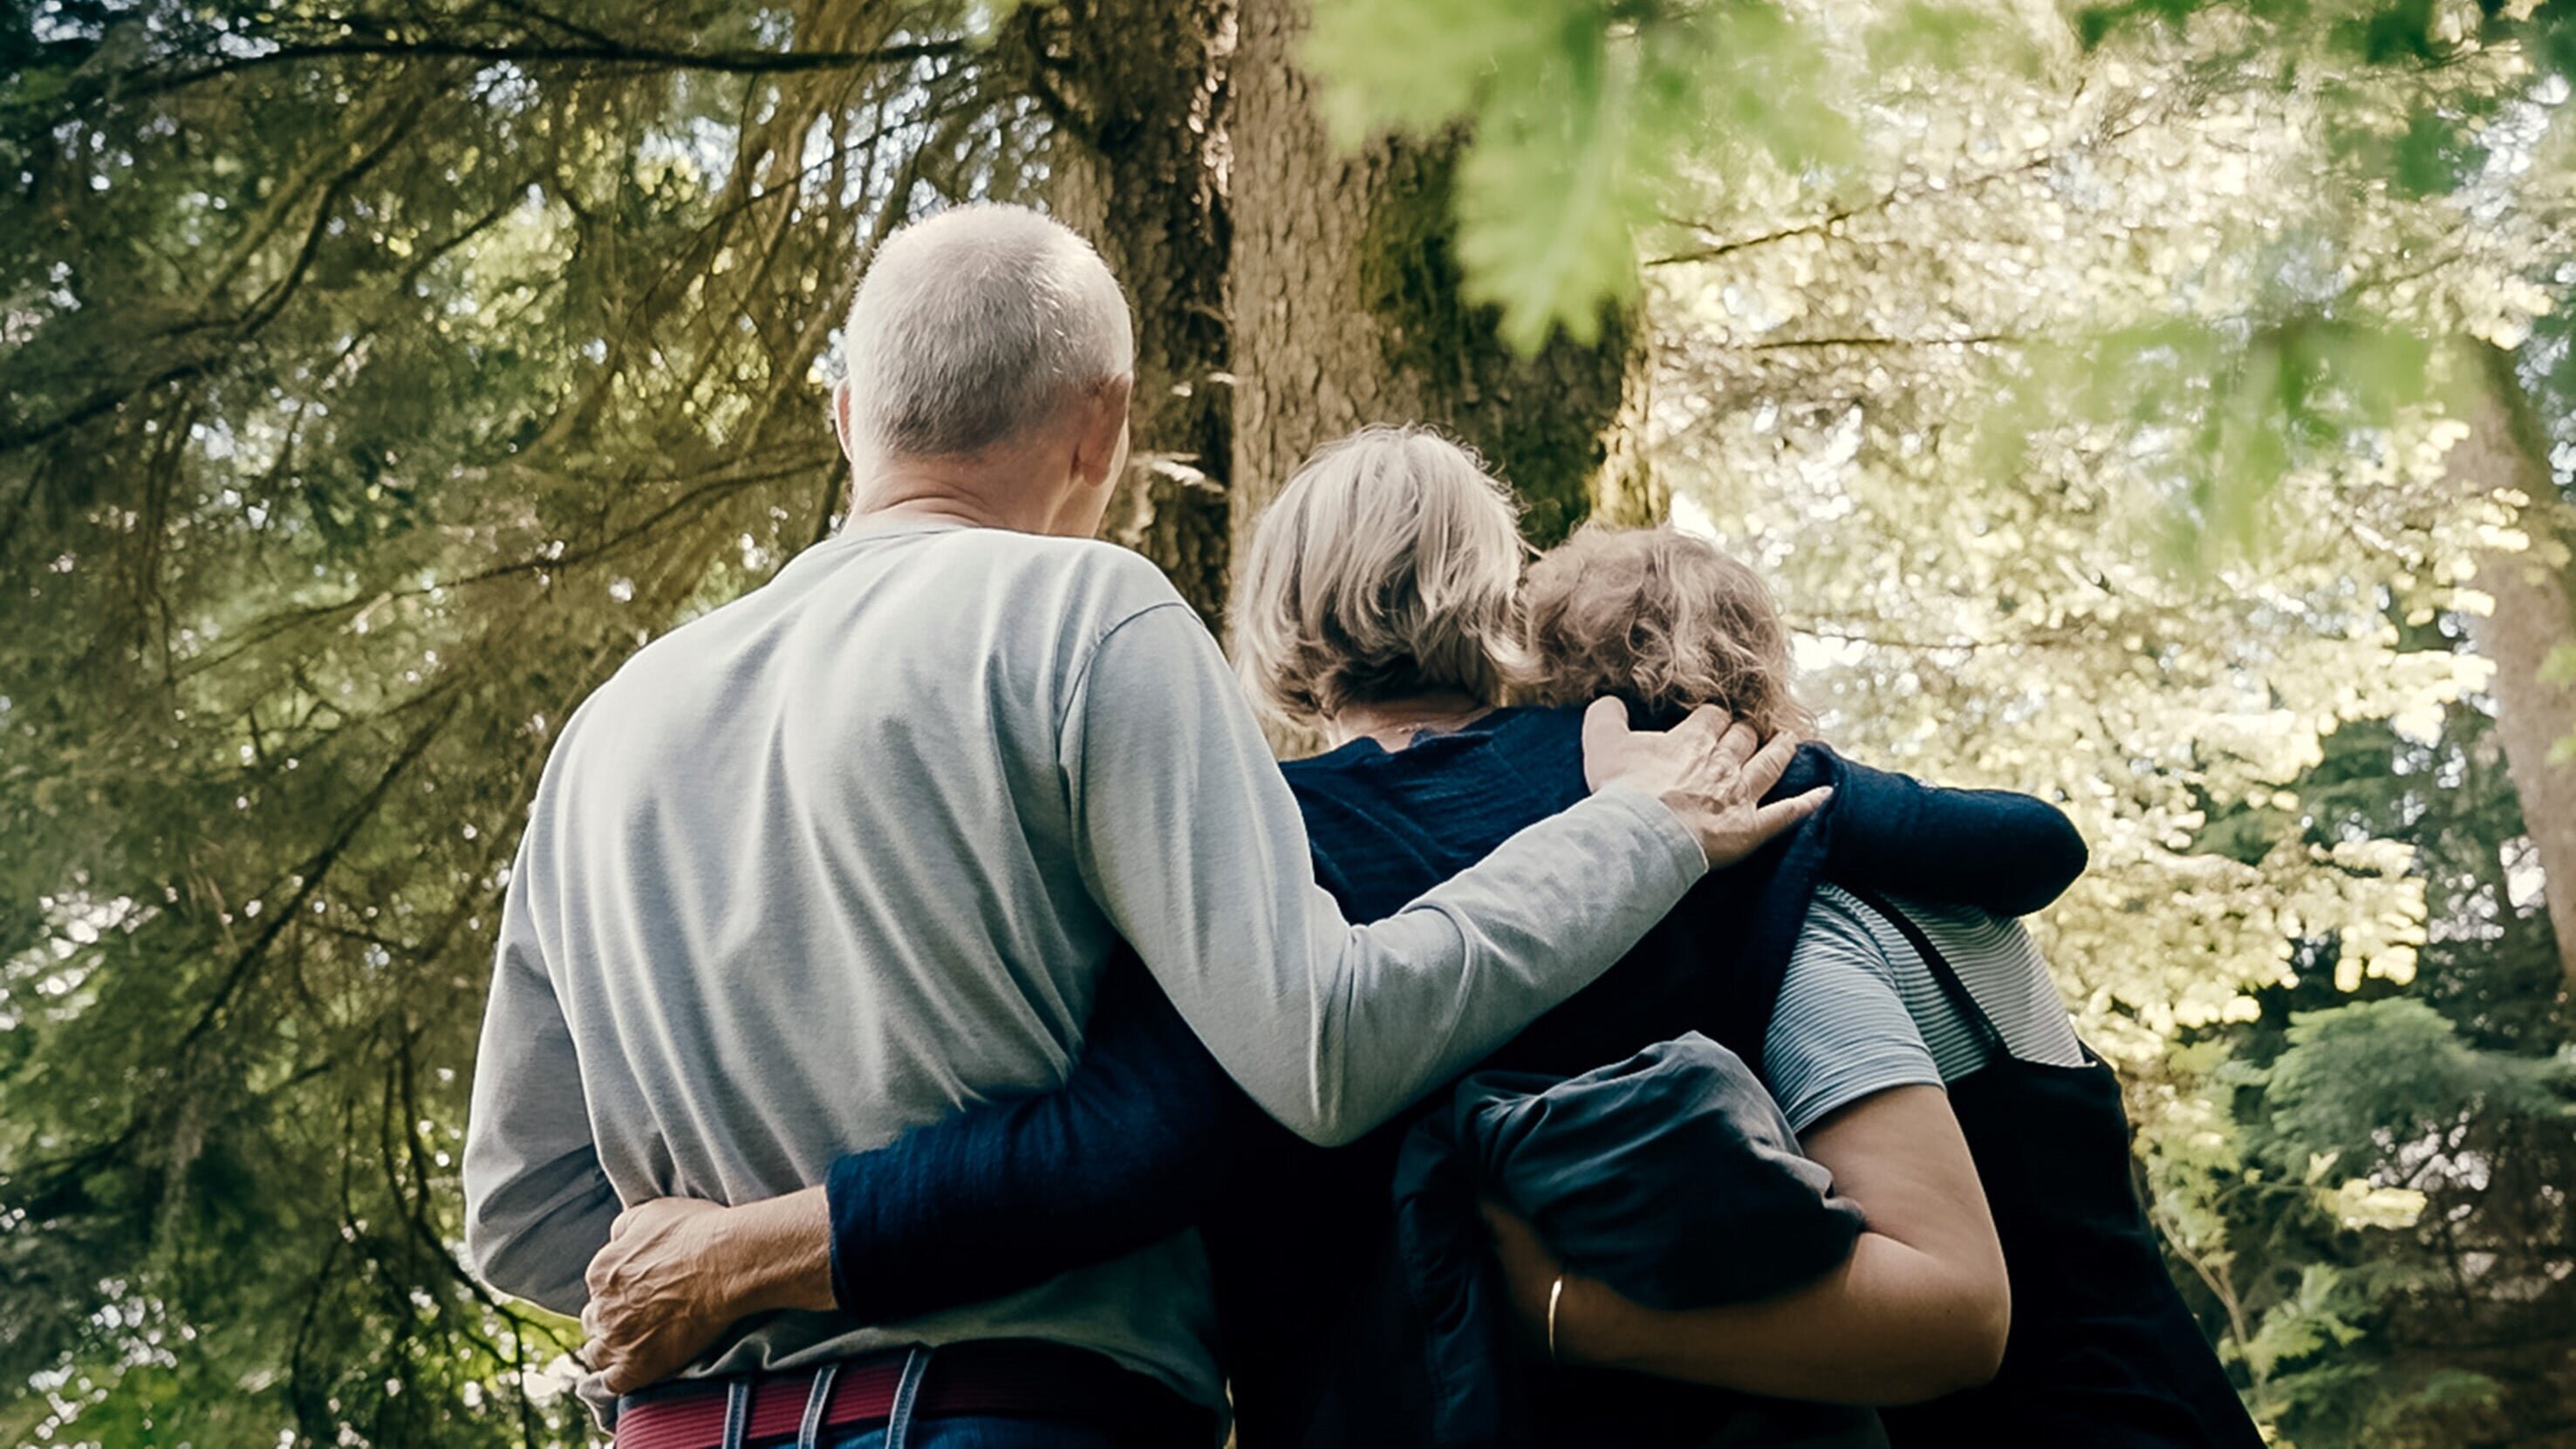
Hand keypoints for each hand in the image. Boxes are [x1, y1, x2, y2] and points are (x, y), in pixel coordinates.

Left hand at [581, 1190, 831, 1395]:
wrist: (726, 1264)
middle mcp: (602, 1308)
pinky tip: (631, 1372)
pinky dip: (617, 1379)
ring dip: (611, 1349)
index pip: (598, 1289)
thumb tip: (615, 1239)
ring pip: (598, 1353)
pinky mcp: (637, 1367)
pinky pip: (613, 1383)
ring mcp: (618, 1340)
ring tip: (635, 1345)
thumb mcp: (650, 1212)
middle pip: (596, 1320)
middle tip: (638, 1318)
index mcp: (601, 1272)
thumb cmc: (695, 1233)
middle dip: (611, 1319)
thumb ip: (623, 1228)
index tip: (638, 1292)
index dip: (617, 1291)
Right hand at [1580, 698, 1831, 869]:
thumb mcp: (1602, 743)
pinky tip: (1825, 794)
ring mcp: (1741, 795)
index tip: (1712, 716)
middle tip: (1749, 729)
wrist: (1644, 833)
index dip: (1714, 715)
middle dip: (1747, 730)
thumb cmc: (1624, 789)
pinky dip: (1808, 803)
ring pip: (1770, 764)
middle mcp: (1723, 761)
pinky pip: (1787, 813)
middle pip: (1744, 737)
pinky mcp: (1752, 828)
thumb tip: (1609, 701)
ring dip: (1782, 750)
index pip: (1712, 716)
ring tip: (1789, 740)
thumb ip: (1605, 715)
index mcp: (1692, 739)